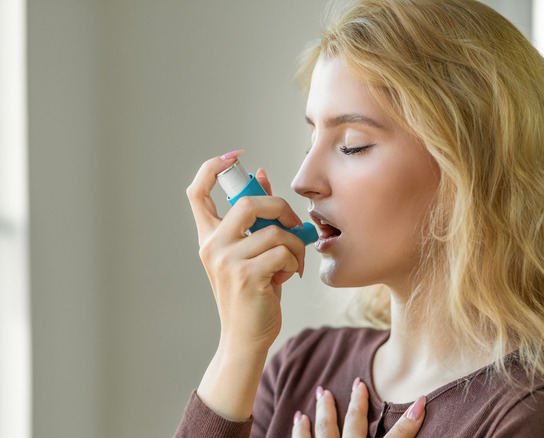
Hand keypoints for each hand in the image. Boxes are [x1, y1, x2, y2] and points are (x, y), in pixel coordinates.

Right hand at [186, 151, 305, 419]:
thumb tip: (263, 175)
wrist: (246, 337)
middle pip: (247, 202)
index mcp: (209, 236)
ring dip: (296, 245)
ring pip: (274, 231)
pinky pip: (283, 252)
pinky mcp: (246, 276)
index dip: (212, 167)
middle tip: (295, 223)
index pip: (197, 192)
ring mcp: (226, 261)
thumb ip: (257, 218)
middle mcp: (212, 246)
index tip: (235, 157)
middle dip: (280, 207)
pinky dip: (296, 261)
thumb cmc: (253, 293)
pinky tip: (290, 275)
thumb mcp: (252, 251)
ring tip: (294, 261)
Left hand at [292, 379, 425, 437]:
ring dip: (325, 409)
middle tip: (358, 383)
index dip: (410, 420)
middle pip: (355, 425)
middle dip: (358, 402)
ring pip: (325, 429)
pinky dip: (300, 430)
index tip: (422, 399)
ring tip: (323, 392)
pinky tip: (299, 418)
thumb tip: (414, 415)